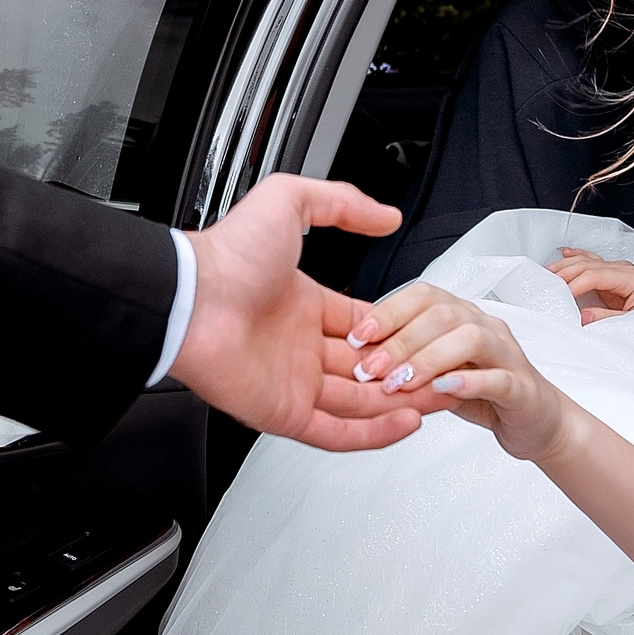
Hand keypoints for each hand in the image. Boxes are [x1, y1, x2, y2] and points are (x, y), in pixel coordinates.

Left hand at [172, 175, 420, 450]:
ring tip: (439, 396)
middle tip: (443, 370)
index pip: (365, 327)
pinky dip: (375, 433)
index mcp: (303, 305)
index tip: (428, 337)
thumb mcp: (288, 201)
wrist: (190, 300)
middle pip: (368, 369)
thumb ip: (340, 202)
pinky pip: (337, 432)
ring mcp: (292, 382)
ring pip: (360, 404)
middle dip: (408, 372)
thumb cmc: (227, 256)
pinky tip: (407, 422)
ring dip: (401, 403)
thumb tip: (383, 214)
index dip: (399, 334)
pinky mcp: (284, 413)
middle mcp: (299, 346)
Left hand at [343, 282, 585, 462]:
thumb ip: (407, 358)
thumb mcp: (437, 370)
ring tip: (400, 383)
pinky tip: (442, 388)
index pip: (424, 296)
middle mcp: (485, 327)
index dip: (388, 312)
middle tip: (371, 369)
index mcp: (461, 317)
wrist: (534, 420)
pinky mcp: (522, 389)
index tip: (357, 337)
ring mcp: (507, 355)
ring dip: (428, 358)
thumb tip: (358, 355)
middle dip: (400, 340)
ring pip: (471, 338)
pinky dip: (468, 381)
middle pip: (443, 314)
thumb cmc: (482, 391)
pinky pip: (498, 377)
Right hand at [545, 249, 633, 322]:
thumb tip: (582, 315)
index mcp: (628, 277)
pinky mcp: (613, 278)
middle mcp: (622, 269)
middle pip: (586, 265)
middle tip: (544, 284)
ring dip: (565, 265)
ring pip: (585, 261)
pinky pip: (591, 262)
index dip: (573, 284)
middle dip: (563, 273)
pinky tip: (564, 253)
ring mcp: (617, 271)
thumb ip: (608, 319)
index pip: (593, 275)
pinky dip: (576, 257)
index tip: (557, 295)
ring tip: (546, 272)